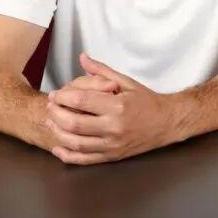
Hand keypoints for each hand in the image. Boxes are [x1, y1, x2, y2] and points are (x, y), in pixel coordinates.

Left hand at [44, 52, 176, 164]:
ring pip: (75, 142)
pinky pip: (84, 159)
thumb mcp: (127, 82)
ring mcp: (112, 144)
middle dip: (56, 114)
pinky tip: (58, 147)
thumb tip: (82, 57)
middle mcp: (114, 127)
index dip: (63, 97)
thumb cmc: (147, 101)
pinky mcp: (112, 156)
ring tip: (51, 122)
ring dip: (58, 132)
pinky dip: (67, 155)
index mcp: (118, 107)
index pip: (81, 101)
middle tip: (51, 106)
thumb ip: (102, 71)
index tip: (56, 94)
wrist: (166, 122)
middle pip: (74, 123)